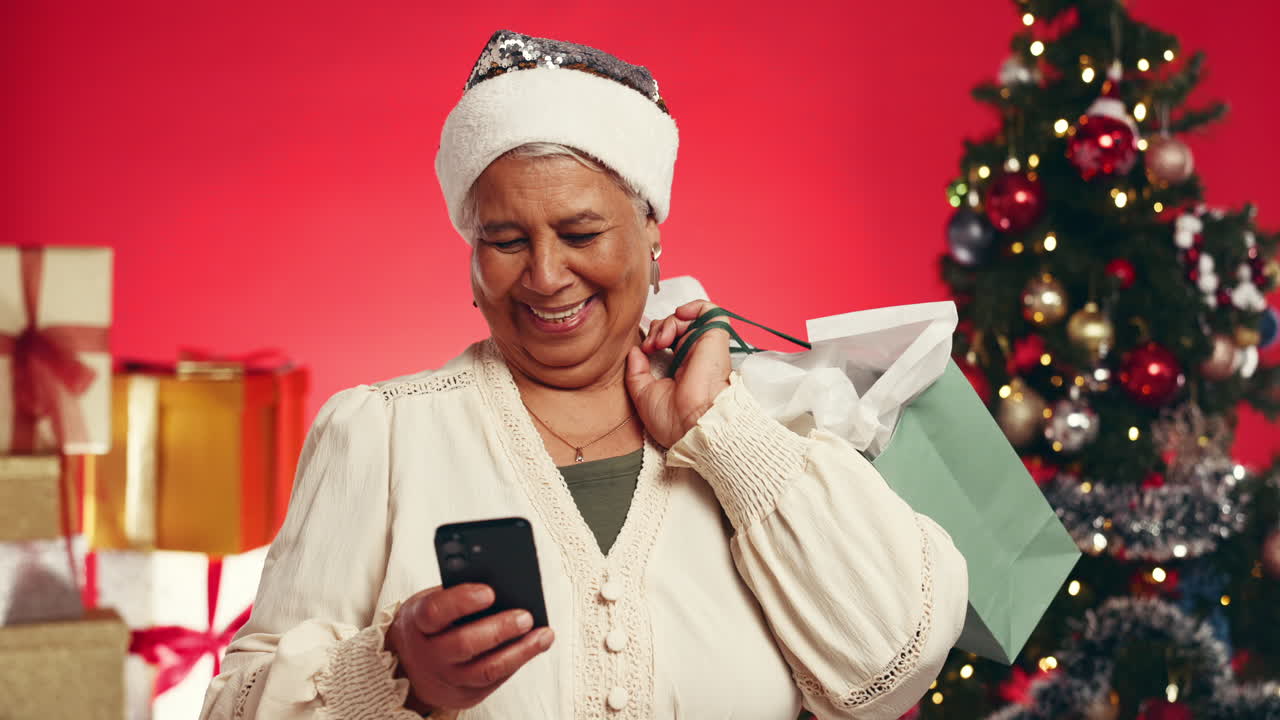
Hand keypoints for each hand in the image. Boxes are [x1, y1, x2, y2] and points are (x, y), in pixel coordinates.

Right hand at [386, 583, 553, 713]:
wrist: (408, 665)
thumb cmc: (430, 624)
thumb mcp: (432, 603)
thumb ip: (458, 596)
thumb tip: (503, 587)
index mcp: (418, 623)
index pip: (436, 612)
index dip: (462, 601)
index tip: (489, 591)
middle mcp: (429, 654)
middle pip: (464, 644)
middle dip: (499, 629)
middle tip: (525, 616)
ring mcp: (446, 678)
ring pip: (485, 670)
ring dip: (520, 651)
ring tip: (543, 635)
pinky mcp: (464, 695)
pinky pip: (495, 681)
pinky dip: (517, 662)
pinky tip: (533, 647)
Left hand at [625, 300, 731, 448]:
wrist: (692, 426)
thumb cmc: (673, 420)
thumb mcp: (644, 395)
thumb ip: (636, 372)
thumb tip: (634, 351)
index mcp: (682, 369)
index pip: (669, 341)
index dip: (654, 337)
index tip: (644, 351)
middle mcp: (695, 356)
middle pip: (676, 327)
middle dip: (658, 329)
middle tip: (651, 346)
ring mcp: (705, 347)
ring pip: (688, 318)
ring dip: (668, 322)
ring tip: (661, 341)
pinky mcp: (715, 338)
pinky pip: (709, 310)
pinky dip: (692, 306)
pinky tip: (679, 317)